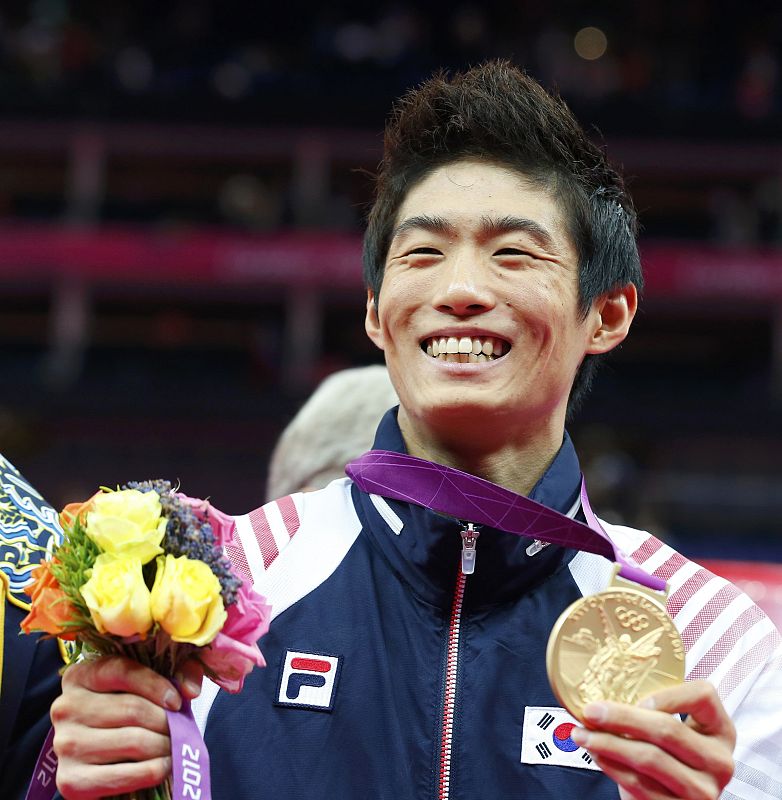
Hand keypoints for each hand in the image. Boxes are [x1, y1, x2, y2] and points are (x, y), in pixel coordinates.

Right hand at [50, 656, 203, 799]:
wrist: (101, 759)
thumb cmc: (127, 712)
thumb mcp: (148, 681)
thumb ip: (177, 671)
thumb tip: (190, 690)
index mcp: (80, 676)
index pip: (122, 671)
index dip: (156, 684)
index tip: (178, 701)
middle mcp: (65, 707)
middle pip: (131, 709)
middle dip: (165, 720)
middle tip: (182, 728)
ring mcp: (65, 745)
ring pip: (132, 741)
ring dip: (163, 745)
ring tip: (175, 745)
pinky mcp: (70, 781)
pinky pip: (124, 775)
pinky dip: (152, 771)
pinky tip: (164, 766)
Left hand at [570, 680, 735, 799]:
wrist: (672, 798)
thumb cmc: (669, 754)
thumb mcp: (674, 727)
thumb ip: (653, 708)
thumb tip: (602, 683)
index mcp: (721, 729)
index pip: (702, 696)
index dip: (668, 694)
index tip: (635, 697)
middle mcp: (719, 760)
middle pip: (668, 730)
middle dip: (622, 718)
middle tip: (590, 711)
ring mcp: (704, 790)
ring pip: (650, 758)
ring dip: (607, 743)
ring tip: (583, 733)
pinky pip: (640, 785)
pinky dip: (611, 766)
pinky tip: (596, 753)